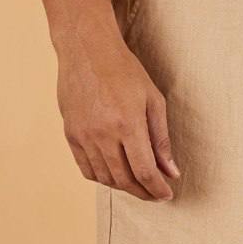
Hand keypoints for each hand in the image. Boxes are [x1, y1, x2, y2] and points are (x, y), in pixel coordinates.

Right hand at [57, 29, 178, 201]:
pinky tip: (115, 175)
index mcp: (128, 124)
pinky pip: (87, 169)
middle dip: (143, 193)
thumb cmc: (124, 70)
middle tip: (155, 194)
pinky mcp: (71, 134)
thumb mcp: (153, 100)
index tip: (166, 195)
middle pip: (125, 180)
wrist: (86, 48)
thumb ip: (162, 140)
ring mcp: (84, 135)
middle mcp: (103, 134)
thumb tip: (171, 173)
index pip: (145, 172)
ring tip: (137, 184)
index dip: (157, 189)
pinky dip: (103, 178)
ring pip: (105, 178)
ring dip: (124, 187)